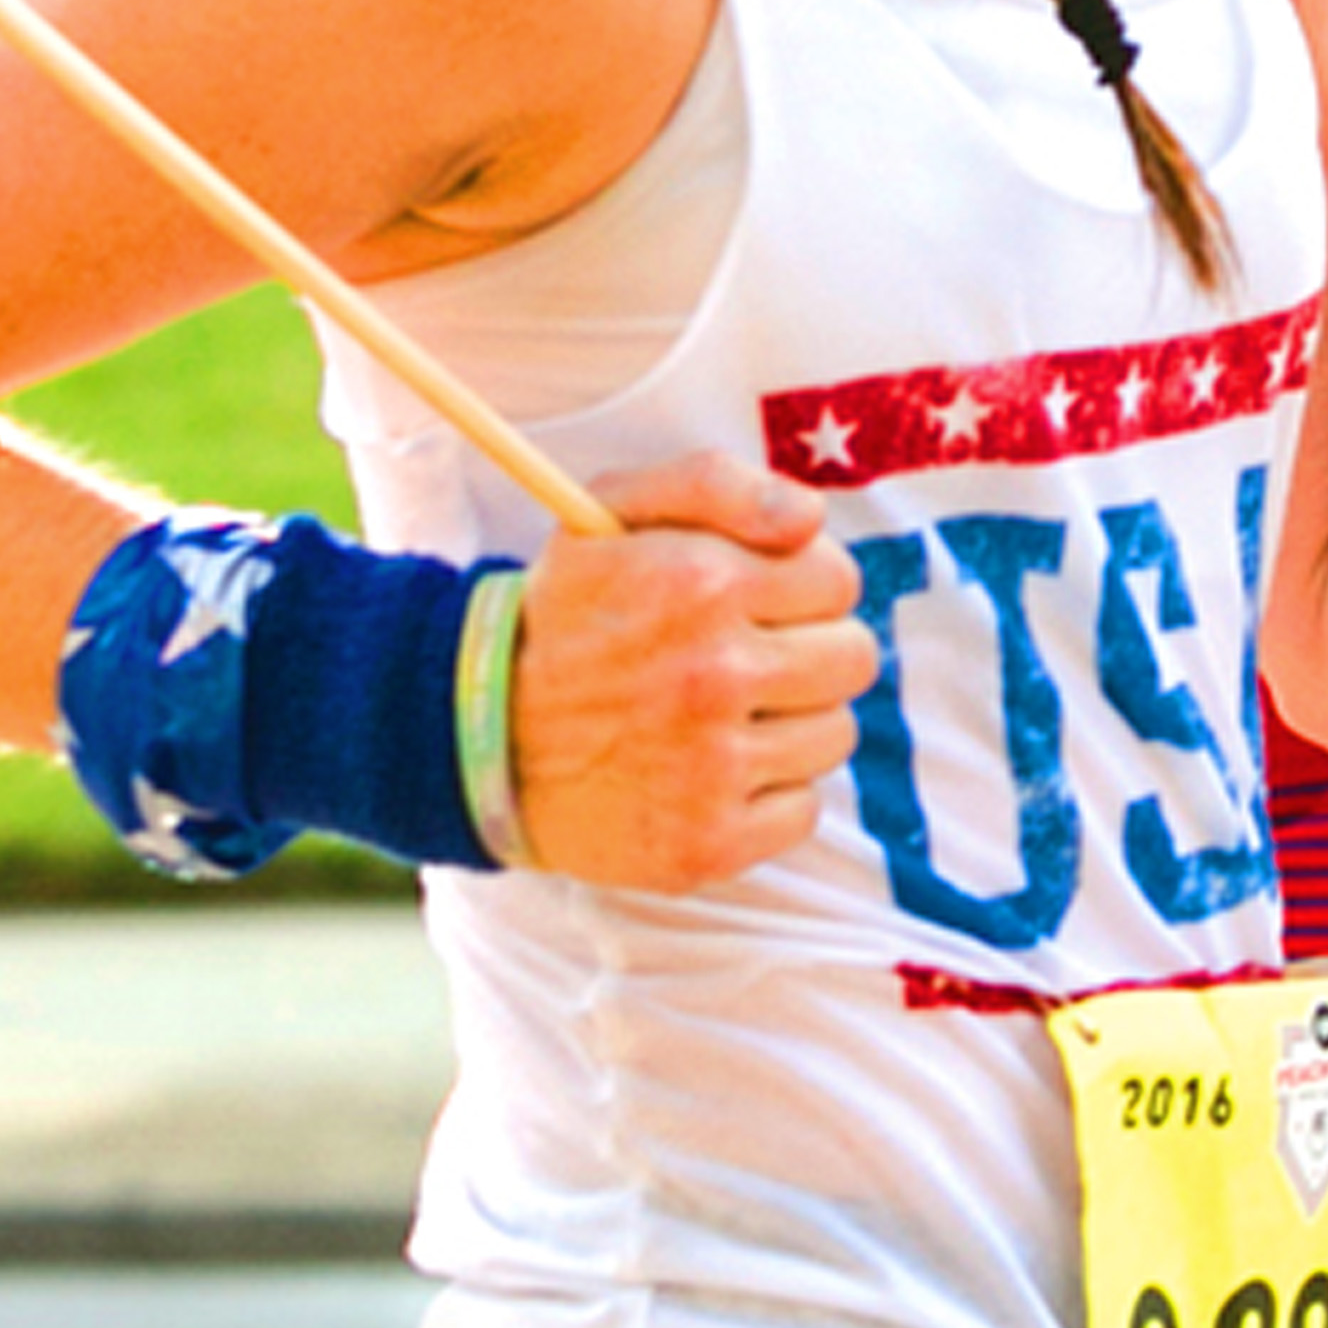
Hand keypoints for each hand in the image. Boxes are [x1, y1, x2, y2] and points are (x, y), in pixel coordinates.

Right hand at [503, 453, 882, 893]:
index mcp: (699, 584)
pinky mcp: (710, 842)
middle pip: (852, 659)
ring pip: (834, 734)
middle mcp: (713, 675)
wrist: (476, 737)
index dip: (802, 585)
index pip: (838, 580)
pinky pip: (803, 810)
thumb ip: (716, 484)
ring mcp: (713, 767)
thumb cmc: (562, 617)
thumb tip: (812, 517)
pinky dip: (769, 794)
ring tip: (721, 716)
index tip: (758, 601)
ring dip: (790, 723)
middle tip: (749, 659)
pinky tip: (713, 772)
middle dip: (810, 651)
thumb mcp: (609, 513)